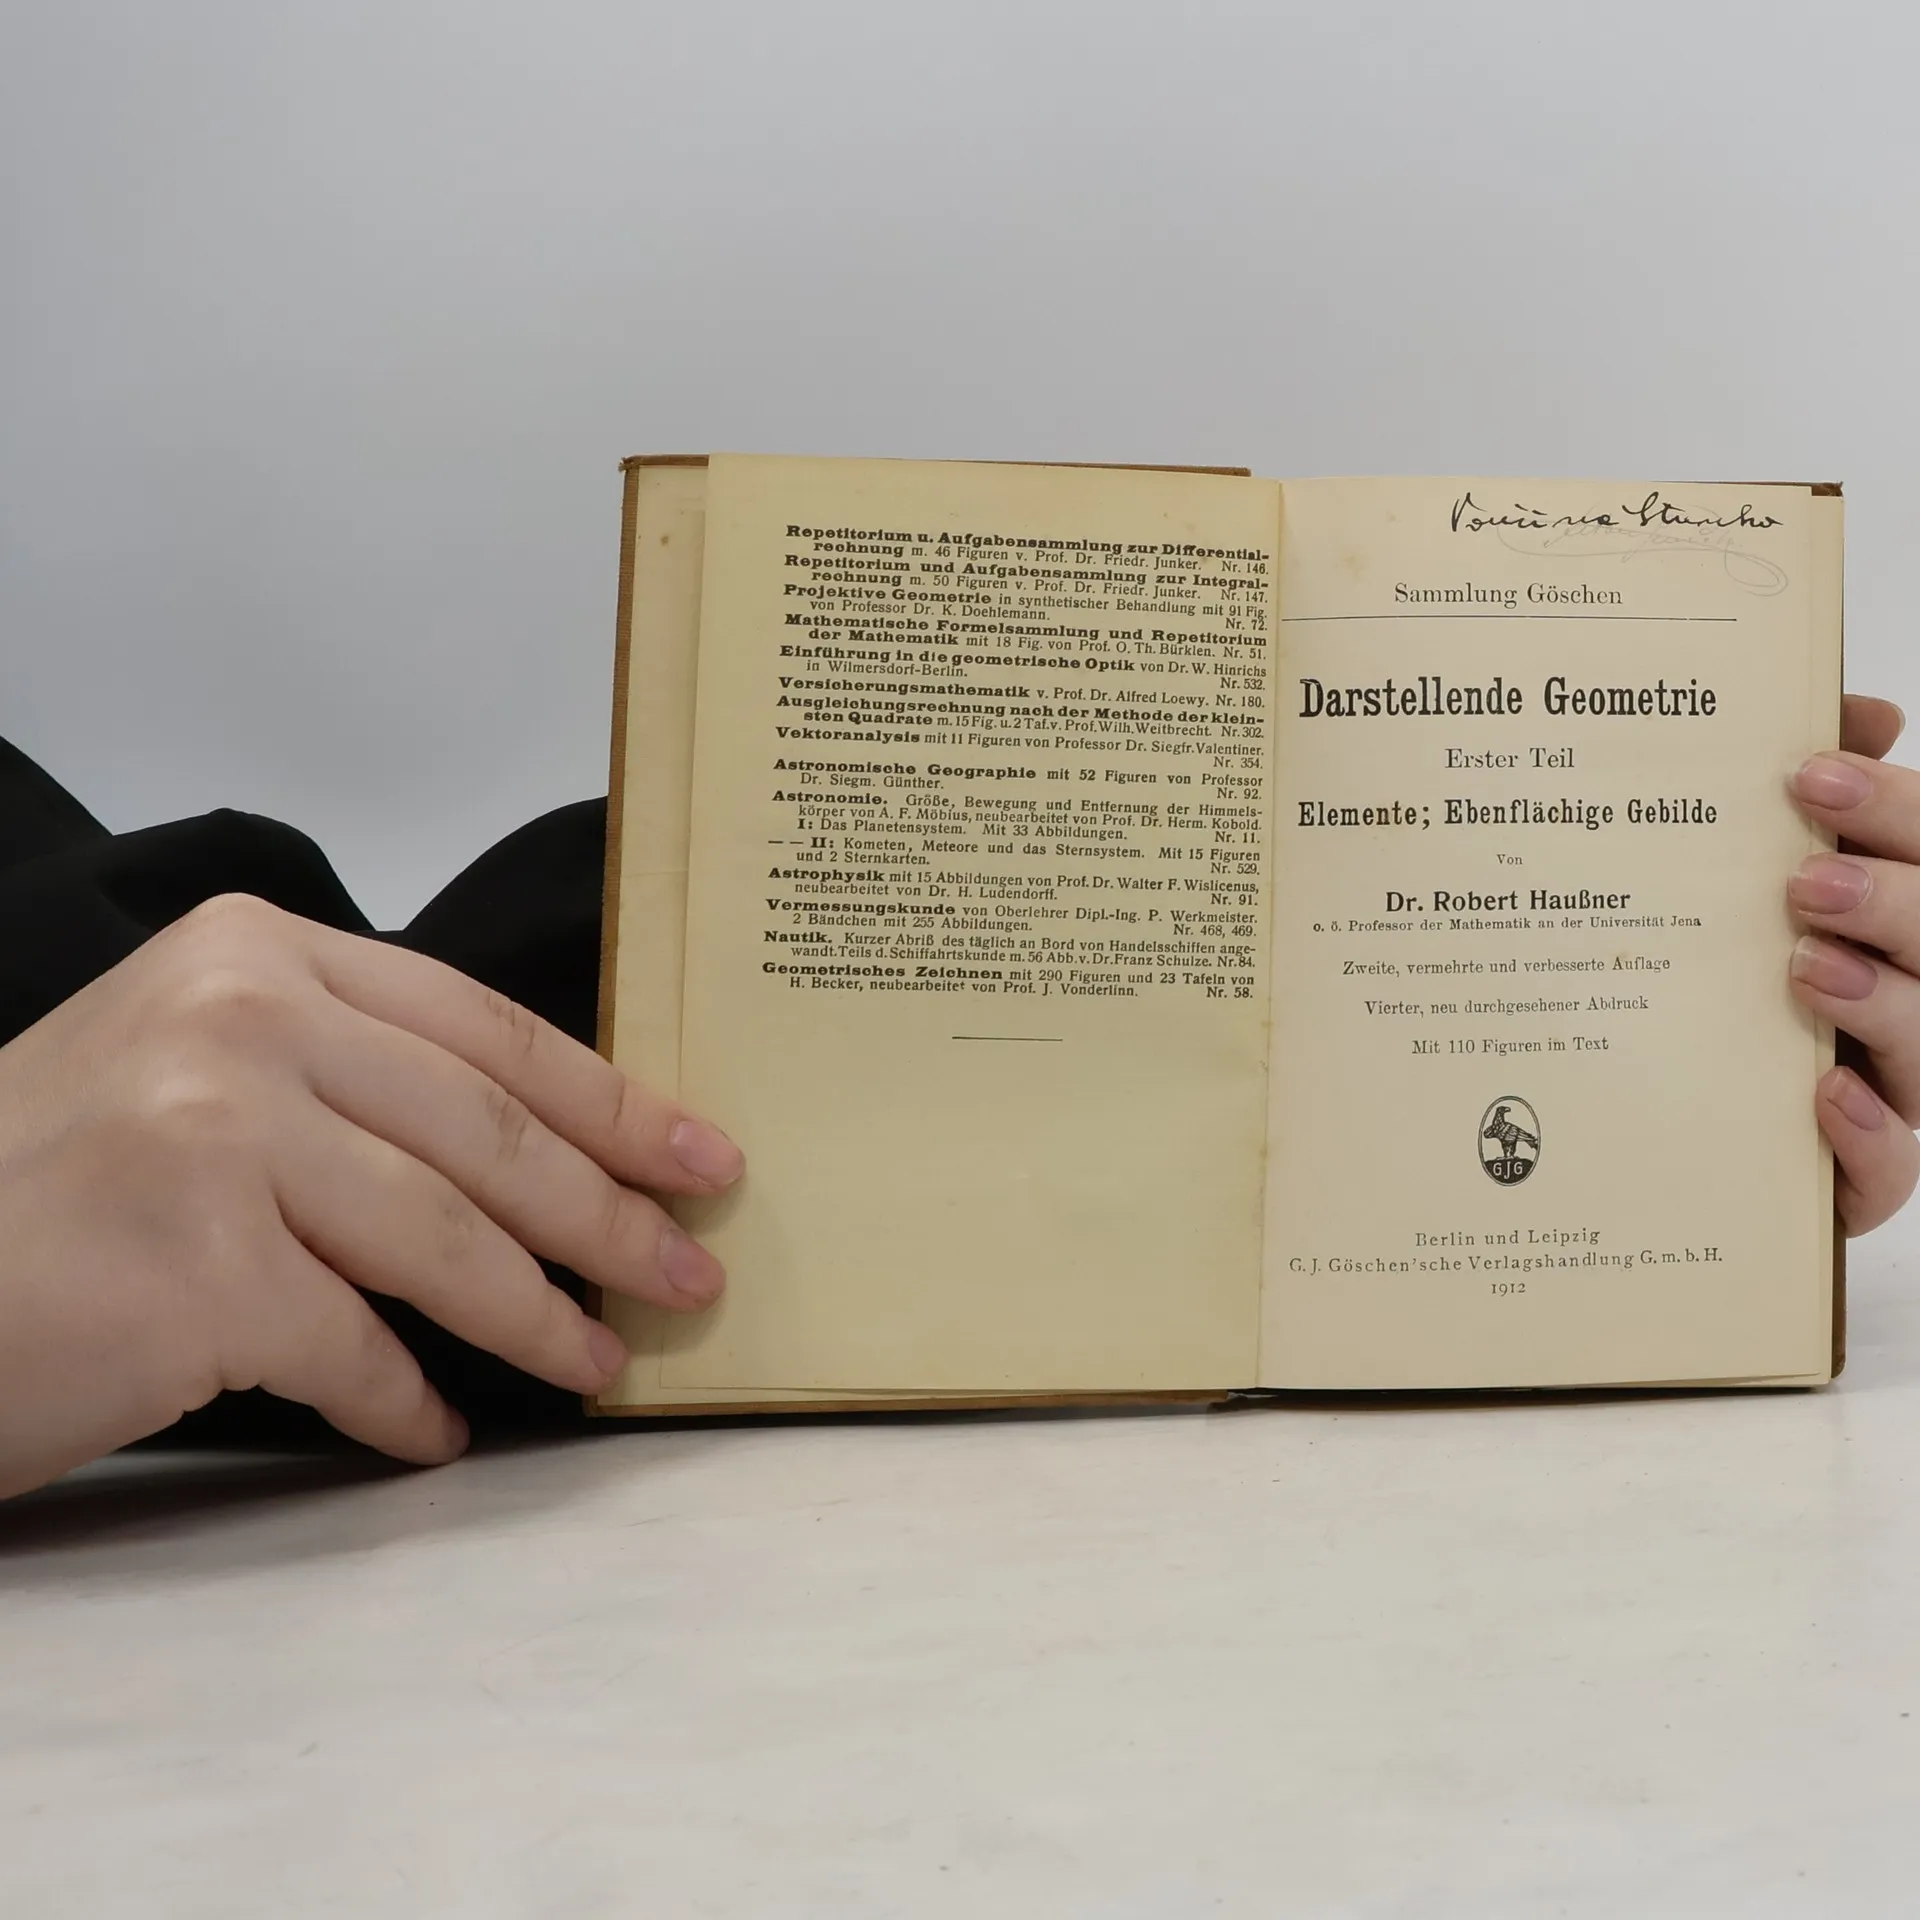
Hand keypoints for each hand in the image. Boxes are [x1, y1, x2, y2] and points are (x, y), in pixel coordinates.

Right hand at [0, 894, 741, 1497]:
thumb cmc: (48, 1185)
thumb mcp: (199, 1071)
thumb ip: (350, 1080)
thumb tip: (544, 1158)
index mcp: (263, 953)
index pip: (487, 1029)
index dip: (612, 1101)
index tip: (702, 1156)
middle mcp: (245, 1019)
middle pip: (489, 1132)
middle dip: (610, 1215)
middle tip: (689, 1276)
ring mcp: (217, 1135)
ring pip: (446, 1240)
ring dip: (541, 1319)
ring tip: (601, 1364)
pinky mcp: (196, 1265)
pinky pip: (355, 1348)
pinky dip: (405, 1400)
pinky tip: (436, 1430)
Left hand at [1788, 695, 1919, 1232]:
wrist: (1688, 1134)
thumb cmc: (1751, 996)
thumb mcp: (1769, 889)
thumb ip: (1825, 805)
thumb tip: (1864, 711)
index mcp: (1899, 922)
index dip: (1891, 808)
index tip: (1809, 776)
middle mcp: (1912, 998)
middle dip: (1888, 902)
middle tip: (1803, 880)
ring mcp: (1898, 1087)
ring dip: (1876, 1001)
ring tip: (1805, 968)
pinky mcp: (1864, 1176)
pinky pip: (1888, 1165)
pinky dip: (1865, 1130)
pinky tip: (1824, 1090)